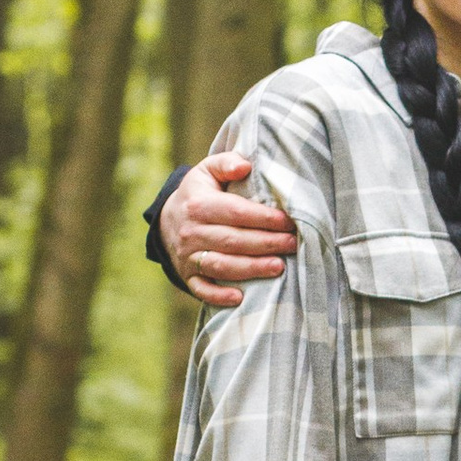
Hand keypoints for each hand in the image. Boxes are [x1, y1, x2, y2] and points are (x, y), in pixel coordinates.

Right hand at [165, 151, 298, 309]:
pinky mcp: (188, 275)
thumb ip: (226, 163)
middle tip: (293, 244)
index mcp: (199, 205)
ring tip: (279, 267)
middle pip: (233, 241)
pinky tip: (240, 298)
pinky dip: (219, 296)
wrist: (167, 219)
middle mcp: (192, 232)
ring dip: (251, 269)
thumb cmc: (198, 193)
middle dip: (266, 244)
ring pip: (221, 266)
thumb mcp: (207, 171)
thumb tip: (245, 167)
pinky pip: (202, 289)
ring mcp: (188, 256)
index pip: (236, 212)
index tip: (288, 221)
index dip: (264, 218)